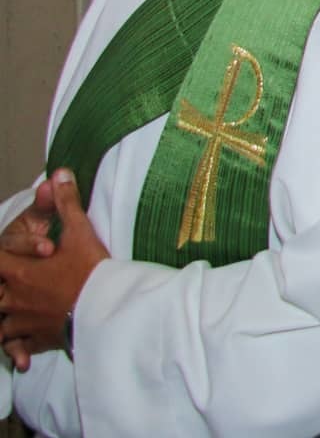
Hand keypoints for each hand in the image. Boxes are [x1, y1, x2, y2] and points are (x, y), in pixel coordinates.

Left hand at [0, 169, 108, 369]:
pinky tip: (21, 351)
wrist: (105, 311)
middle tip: (6, 286)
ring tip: (9, 318)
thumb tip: (59, 174)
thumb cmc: (91, 272)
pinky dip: (17, 348)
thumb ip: (66, 203)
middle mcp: (14, 298)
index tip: (3, 255)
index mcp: (20, 272)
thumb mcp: (80, 232)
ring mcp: (23, 322)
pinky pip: (18, 346)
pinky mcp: (38, 341)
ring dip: (3, 321)